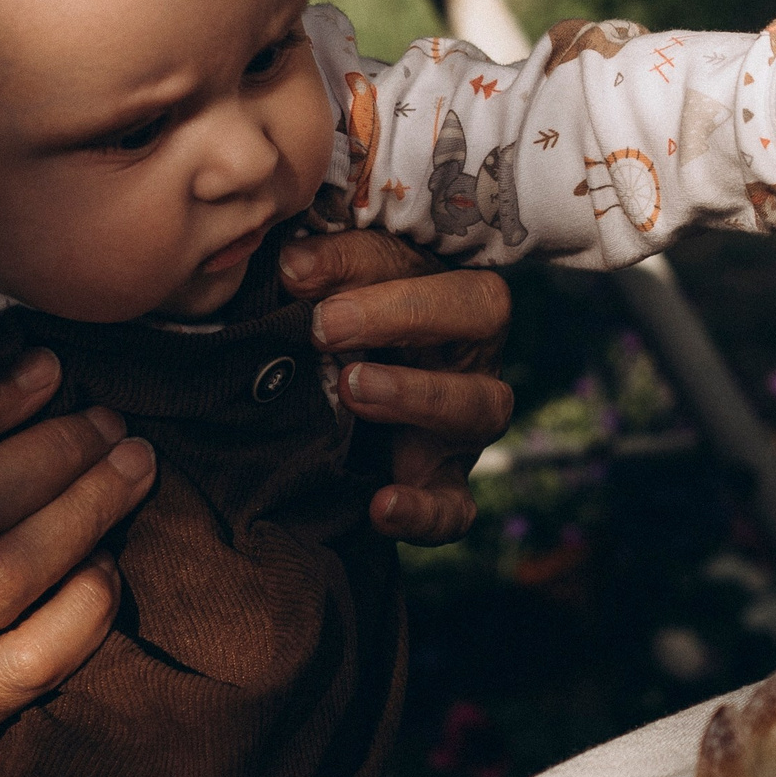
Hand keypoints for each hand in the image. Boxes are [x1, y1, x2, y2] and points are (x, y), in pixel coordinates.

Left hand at [281, 230, 514, 543]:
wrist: (328, 414)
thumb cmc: (335, 334)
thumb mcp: (327, 294)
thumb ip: (318, 272)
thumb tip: (292, 264)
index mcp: (449, 296)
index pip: (436, 266)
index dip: (371, 267)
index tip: (298, 275)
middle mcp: (471, 354)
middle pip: (484, 318)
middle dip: (406, 318)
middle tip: (326, 328)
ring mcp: (464, 427)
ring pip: (482, 408)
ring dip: (419, 396)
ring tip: (352, 391)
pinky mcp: (445, 489)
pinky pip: (457, 509)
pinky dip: (424, 512)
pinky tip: (380, 505)